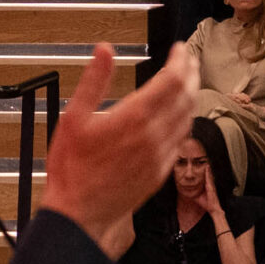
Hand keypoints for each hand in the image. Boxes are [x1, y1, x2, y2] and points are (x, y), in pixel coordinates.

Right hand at [37, 43, 199, 252]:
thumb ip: (94, 80)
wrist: (80, 213)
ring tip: (188, 81)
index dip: (180, 60)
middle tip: (189, 59)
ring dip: (192, 95)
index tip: (180, 49)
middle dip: (191, 73)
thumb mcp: (73, 117)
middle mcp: (154, 135)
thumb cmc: (72, 170)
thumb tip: (105, 50)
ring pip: (188, 118)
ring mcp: (161, 155)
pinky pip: (181, 140)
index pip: (171, 80)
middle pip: (186, 96)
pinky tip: (178, 116)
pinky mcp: (161, 171)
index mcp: (134, 118)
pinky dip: (184, 120)